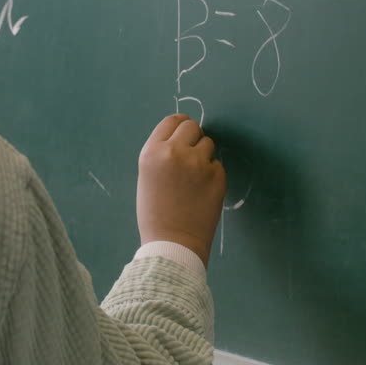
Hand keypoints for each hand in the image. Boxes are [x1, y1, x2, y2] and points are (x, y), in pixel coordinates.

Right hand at [136, 113, 227, 265]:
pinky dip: (212, 174)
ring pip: (208, 144)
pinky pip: (217, 164)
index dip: (180, 126)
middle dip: (193, 137)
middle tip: (191, 155)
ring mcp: (199, 163)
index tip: (185, 133)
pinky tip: (202, 192)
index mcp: (152, 152)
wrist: (173, 243)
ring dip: (204, 155)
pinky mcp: (218, 176)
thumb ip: (162, 153)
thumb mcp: (147, 176)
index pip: (172, 121)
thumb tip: (182, 138)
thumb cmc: (155, 213)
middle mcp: (175, 152)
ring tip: (194, 179)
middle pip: (192, 127)